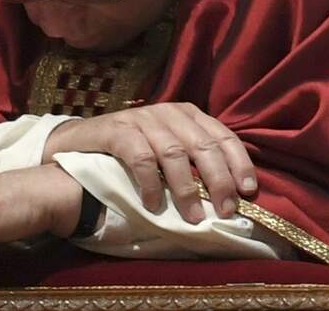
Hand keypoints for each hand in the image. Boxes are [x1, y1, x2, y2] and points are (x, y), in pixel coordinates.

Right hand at [42, 102, 254, 220]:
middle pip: (203, 146)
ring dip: (186, 188)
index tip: (249, 191)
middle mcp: (168, 112)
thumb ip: (194, 162)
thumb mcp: (168, 150)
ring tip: (193, 216)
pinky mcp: (117, 129)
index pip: (223, 136)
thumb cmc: (131, 150)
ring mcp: (142, 118)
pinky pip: (140, 157)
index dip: (239, 163)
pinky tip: (154, 204)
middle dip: (218, 180)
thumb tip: (231, 196)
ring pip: (174, 153)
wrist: (79, 142)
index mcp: (188, 114)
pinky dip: (151, 183)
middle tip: (225, 210)